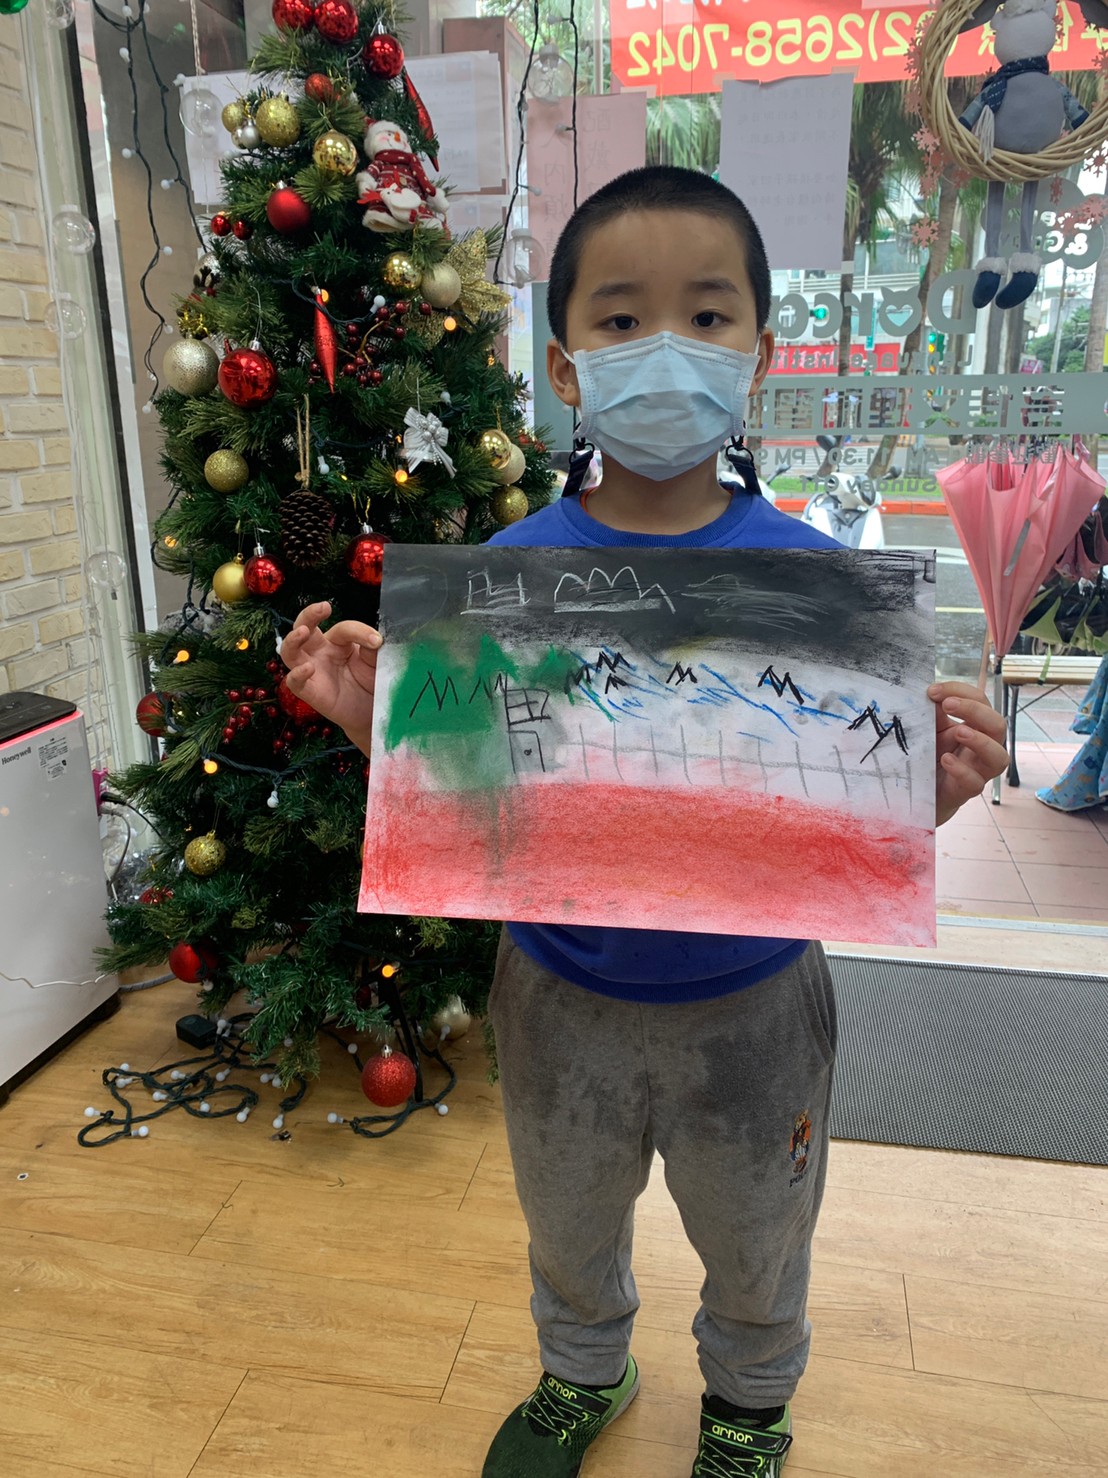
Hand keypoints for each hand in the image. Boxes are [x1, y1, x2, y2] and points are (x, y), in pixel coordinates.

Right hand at [281, 601, 381, 755]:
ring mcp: (312, 671)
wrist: (374, 714)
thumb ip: (373, 649)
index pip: (343, 629)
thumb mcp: (377, 663)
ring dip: (292, 639)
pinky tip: (307, 668)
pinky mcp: (310, 692)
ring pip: (290, 651)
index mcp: (338, 642)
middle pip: (304, 626)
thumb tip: (376, 638)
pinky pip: (293, 682)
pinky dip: (297, 674)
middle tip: (324, 607)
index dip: (359, 631)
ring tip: (303, 632)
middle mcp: (320, 652)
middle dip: (310, 614)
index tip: (378, 641)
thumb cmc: (372, 684)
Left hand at [929, 681, 1008, 826]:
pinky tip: (946, 760)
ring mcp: (979, 770)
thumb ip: (932, 713)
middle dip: (975, 710)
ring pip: (999, 757)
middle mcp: (984, 746)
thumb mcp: (930, 729)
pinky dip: (962, 770)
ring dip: (981, 741)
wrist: (922, 792)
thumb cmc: (931, 755)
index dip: (960, 691)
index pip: (980, 701)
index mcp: (976, 726)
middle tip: (948, 704)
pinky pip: (975, 783)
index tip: (933, 691)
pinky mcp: (966, 790)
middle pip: (997, 725)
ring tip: (959, 732)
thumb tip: (930, 693)